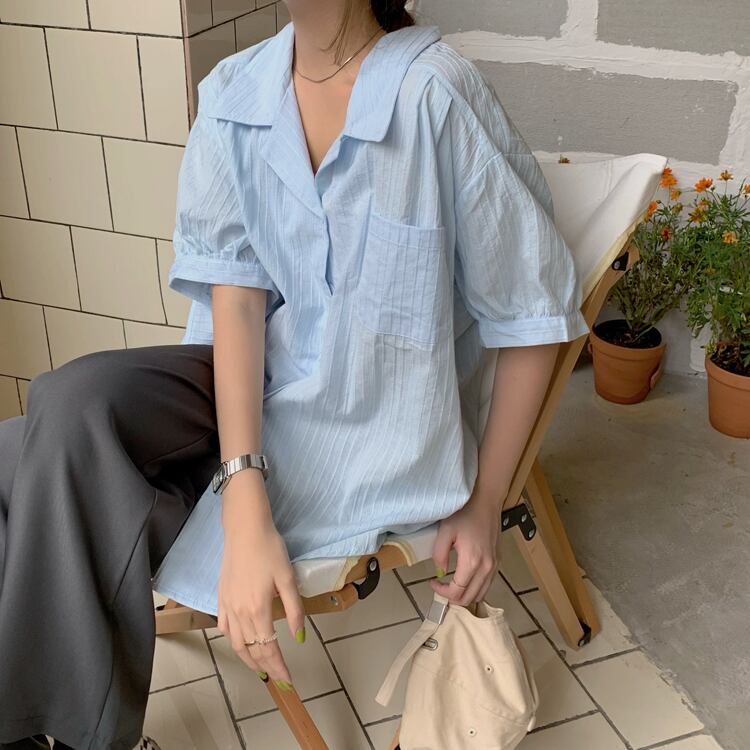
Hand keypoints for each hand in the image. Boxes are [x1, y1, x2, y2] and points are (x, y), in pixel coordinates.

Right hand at [217, 495, 305, 690]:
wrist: (245, 530)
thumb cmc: (270, 550)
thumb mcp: (288, 578)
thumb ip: (294, 610)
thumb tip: (300, 637)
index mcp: (258, 609)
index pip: (269, 648)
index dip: (279, 667)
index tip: (288, 680)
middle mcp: (240, 612)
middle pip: (252, 650)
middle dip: (266, 667)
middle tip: (277, 679)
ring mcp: (227, 606)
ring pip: (236, 643)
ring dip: (248, 658)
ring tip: (260, 667)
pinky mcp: (221, 597)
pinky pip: (225, 627)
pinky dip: (233, 641)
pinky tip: (241, 642)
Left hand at [429, 490, 500, 605]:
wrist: (486, 502)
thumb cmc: (464, 514)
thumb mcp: (445, 531)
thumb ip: (439, 555)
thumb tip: (440, 572)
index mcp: (472, 562)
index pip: (457, 591)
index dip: (442, 592)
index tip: (432, 582)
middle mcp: (486, 568)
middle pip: (470, 598)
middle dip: (453, 597)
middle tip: (441, 586)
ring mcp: (495, 566)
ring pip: (480, 594)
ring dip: (465, 595)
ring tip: (452, 584)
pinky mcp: (498, 562)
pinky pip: (487, 584)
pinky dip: (475, 588)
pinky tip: (465, 578)